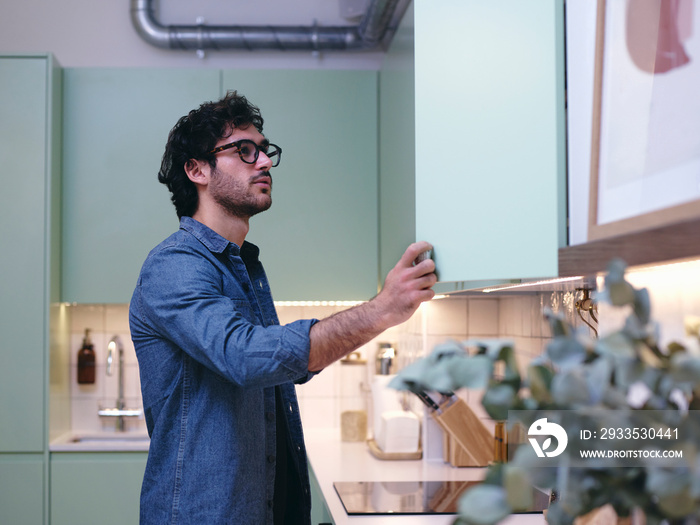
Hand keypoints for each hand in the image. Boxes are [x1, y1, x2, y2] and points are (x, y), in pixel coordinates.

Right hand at [307, 242, 435, 371]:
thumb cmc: (390, 295)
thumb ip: (405, 268)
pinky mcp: (414, 298)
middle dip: (431, 269)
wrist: (382, 311)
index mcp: (400, 268)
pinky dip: (429, 295)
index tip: (429, 247)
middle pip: (428, 264)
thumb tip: (418, 261)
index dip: (423, 246)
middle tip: (428, 273)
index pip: (413, 250)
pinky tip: (422, 296)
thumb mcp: (394, 276)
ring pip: (432, 279)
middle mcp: (405, 275)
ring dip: (430, 284)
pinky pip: (431, 293)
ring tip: (423, 287)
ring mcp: (410, 287)